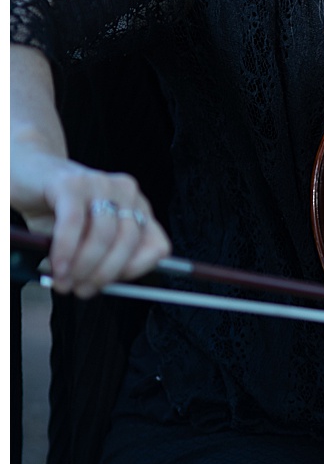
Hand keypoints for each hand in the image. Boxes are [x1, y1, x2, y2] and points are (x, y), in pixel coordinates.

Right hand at [14, 154, 170, 296]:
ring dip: (83, 266)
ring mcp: (100, 184)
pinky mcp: (71, 183)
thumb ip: (95, 257)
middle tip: (79, 291)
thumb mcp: (82, 238)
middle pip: (129, 243)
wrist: (26, 171)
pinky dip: (65, 250)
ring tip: (63, 282)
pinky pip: (74, 223)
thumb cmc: (55, 211)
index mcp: (137, 207)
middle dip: (104, 274)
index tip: (111, 286)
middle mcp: (126, 192)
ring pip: (104, 236)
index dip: (137, 270)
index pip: (157, 245)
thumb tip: (92, 288)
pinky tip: (56, 267)